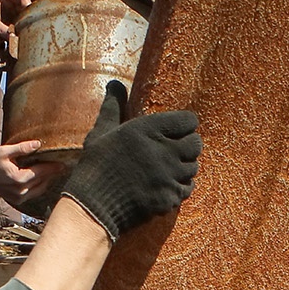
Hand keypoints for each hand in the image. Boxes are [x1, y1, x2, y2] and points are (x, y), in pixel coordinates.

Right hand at [0, 140, 65, 205]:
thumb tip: (38, 144)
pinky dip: (40, 187)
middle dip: (52, 174)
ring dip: (47, 181)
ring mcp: (19, 197)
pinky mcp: (17, 199)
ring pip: (40, 189)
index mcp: (19, 178)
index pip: (42, 172)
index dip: (53, 167)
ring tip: (55, 173)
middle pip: (43, 181)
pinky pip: (34, 193)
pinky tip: (43, 180)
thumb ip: (22, 148)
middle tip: (63, 167)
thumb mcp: (5, 152)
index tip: (64, 164)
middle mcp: (21, 190)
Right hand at [59, 81, 201, 240]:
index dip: (185, 125)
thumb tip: (115, 83)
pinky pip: (187, 188)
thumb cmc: (96, 165)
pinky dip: (180, 186)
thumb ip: (114, 106)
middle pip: (196, 144)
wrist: (92, 206)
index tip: (176, 130)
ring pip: (193, 167)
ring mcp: (168, 176)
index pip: (189, 120)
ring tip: (167, 168)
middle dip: (188, 146)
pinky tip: (164, 185)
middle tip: (173, 150)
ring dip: (184, 167)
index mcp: (147, 130)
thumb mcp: (101, 131)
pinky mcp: (170, 198)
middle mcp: (162, 151)